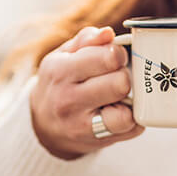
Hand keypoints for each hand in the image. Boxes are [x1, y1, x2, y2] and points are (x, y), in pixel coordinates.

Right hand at [29, 26, 142, 159]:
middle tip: (116, 77)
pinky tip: (119, 111)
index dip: (118, 54)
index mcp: (61, 71)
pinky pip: (131, 129)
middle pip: (120, 83)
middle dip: (124, 76)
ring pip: (126, 114)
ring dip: (129, 102)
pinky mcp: (98, 142)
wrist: (43, 124)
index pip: (107, 57)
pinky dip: (133, 119)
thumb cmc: (59, 82)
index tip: (114, 57)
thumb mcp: (63, 56)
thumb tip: (108, 33)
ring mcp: (82, 125)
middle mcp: (69, 100)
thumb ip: (86, 40)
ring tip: (118, 96)